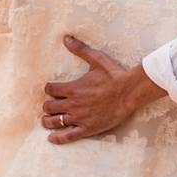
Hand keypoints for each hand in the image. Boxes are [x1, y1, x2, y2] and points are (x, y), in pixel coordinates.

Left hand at [40, 36, 162, 143]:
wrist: (129, 92)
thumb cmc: (114, 75)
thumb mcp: (96, 60)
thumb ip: (80, 49)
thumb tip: (66, 38)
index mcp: (73, 88)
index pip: (50, 89)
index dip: (49, 89)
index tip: (52, 89)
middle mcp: (72, 104)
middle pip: (49, 106)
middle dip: (47, 105)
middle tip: (50, 105)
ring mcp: (79, 118)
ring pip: (54, 122)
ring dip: (48, 121)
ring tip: (47, 120)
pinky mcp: (87, 128)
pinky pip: (68, 136)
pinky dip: (57, 138)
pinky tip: (52, 138)